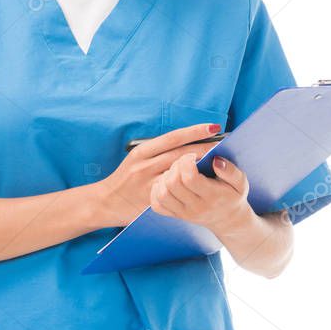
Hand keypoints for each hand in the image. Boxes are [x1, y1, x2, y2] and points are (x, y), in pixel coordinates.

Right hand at [94, 123, 223, 227]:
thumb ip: (157, 152)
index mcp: (142, 152)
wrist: (105, 202)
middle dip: (205, 148)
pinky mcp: (152, 200)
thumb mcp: (136, 159)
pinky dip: (190, 185)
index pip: (173, 138)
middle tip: (225, 143)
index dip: (194, 131)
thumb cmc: (125, 179)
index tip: (213, 126)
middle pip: (181, 154)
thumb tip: (184, 143)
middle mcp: (145, 165)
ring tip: (220, 160)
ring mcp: (149, 183)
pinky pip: (175, 191)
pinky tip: (204, 183)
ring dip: (202, 166)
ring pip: (181, 172)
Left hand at [150, 152, 254, 237]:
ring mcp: (184, 213)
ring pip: (162, 194)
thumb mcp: (240, 182)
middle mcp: (196, 207)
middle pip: (173, 183)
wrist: (228, 220)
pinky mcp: (175, 216)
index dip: (186, 161)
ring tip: (176, 172)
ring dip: (165, 177)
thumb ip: (231, 171)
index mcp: (212, 196)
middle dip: (175, 166)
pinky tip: (166, 182)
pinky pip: (157, 205)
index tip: (192, 155)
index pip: (190, 178)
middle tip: (184, 162)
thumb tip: (215, 160)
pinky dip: (157, 191)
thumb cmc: (233, 196)